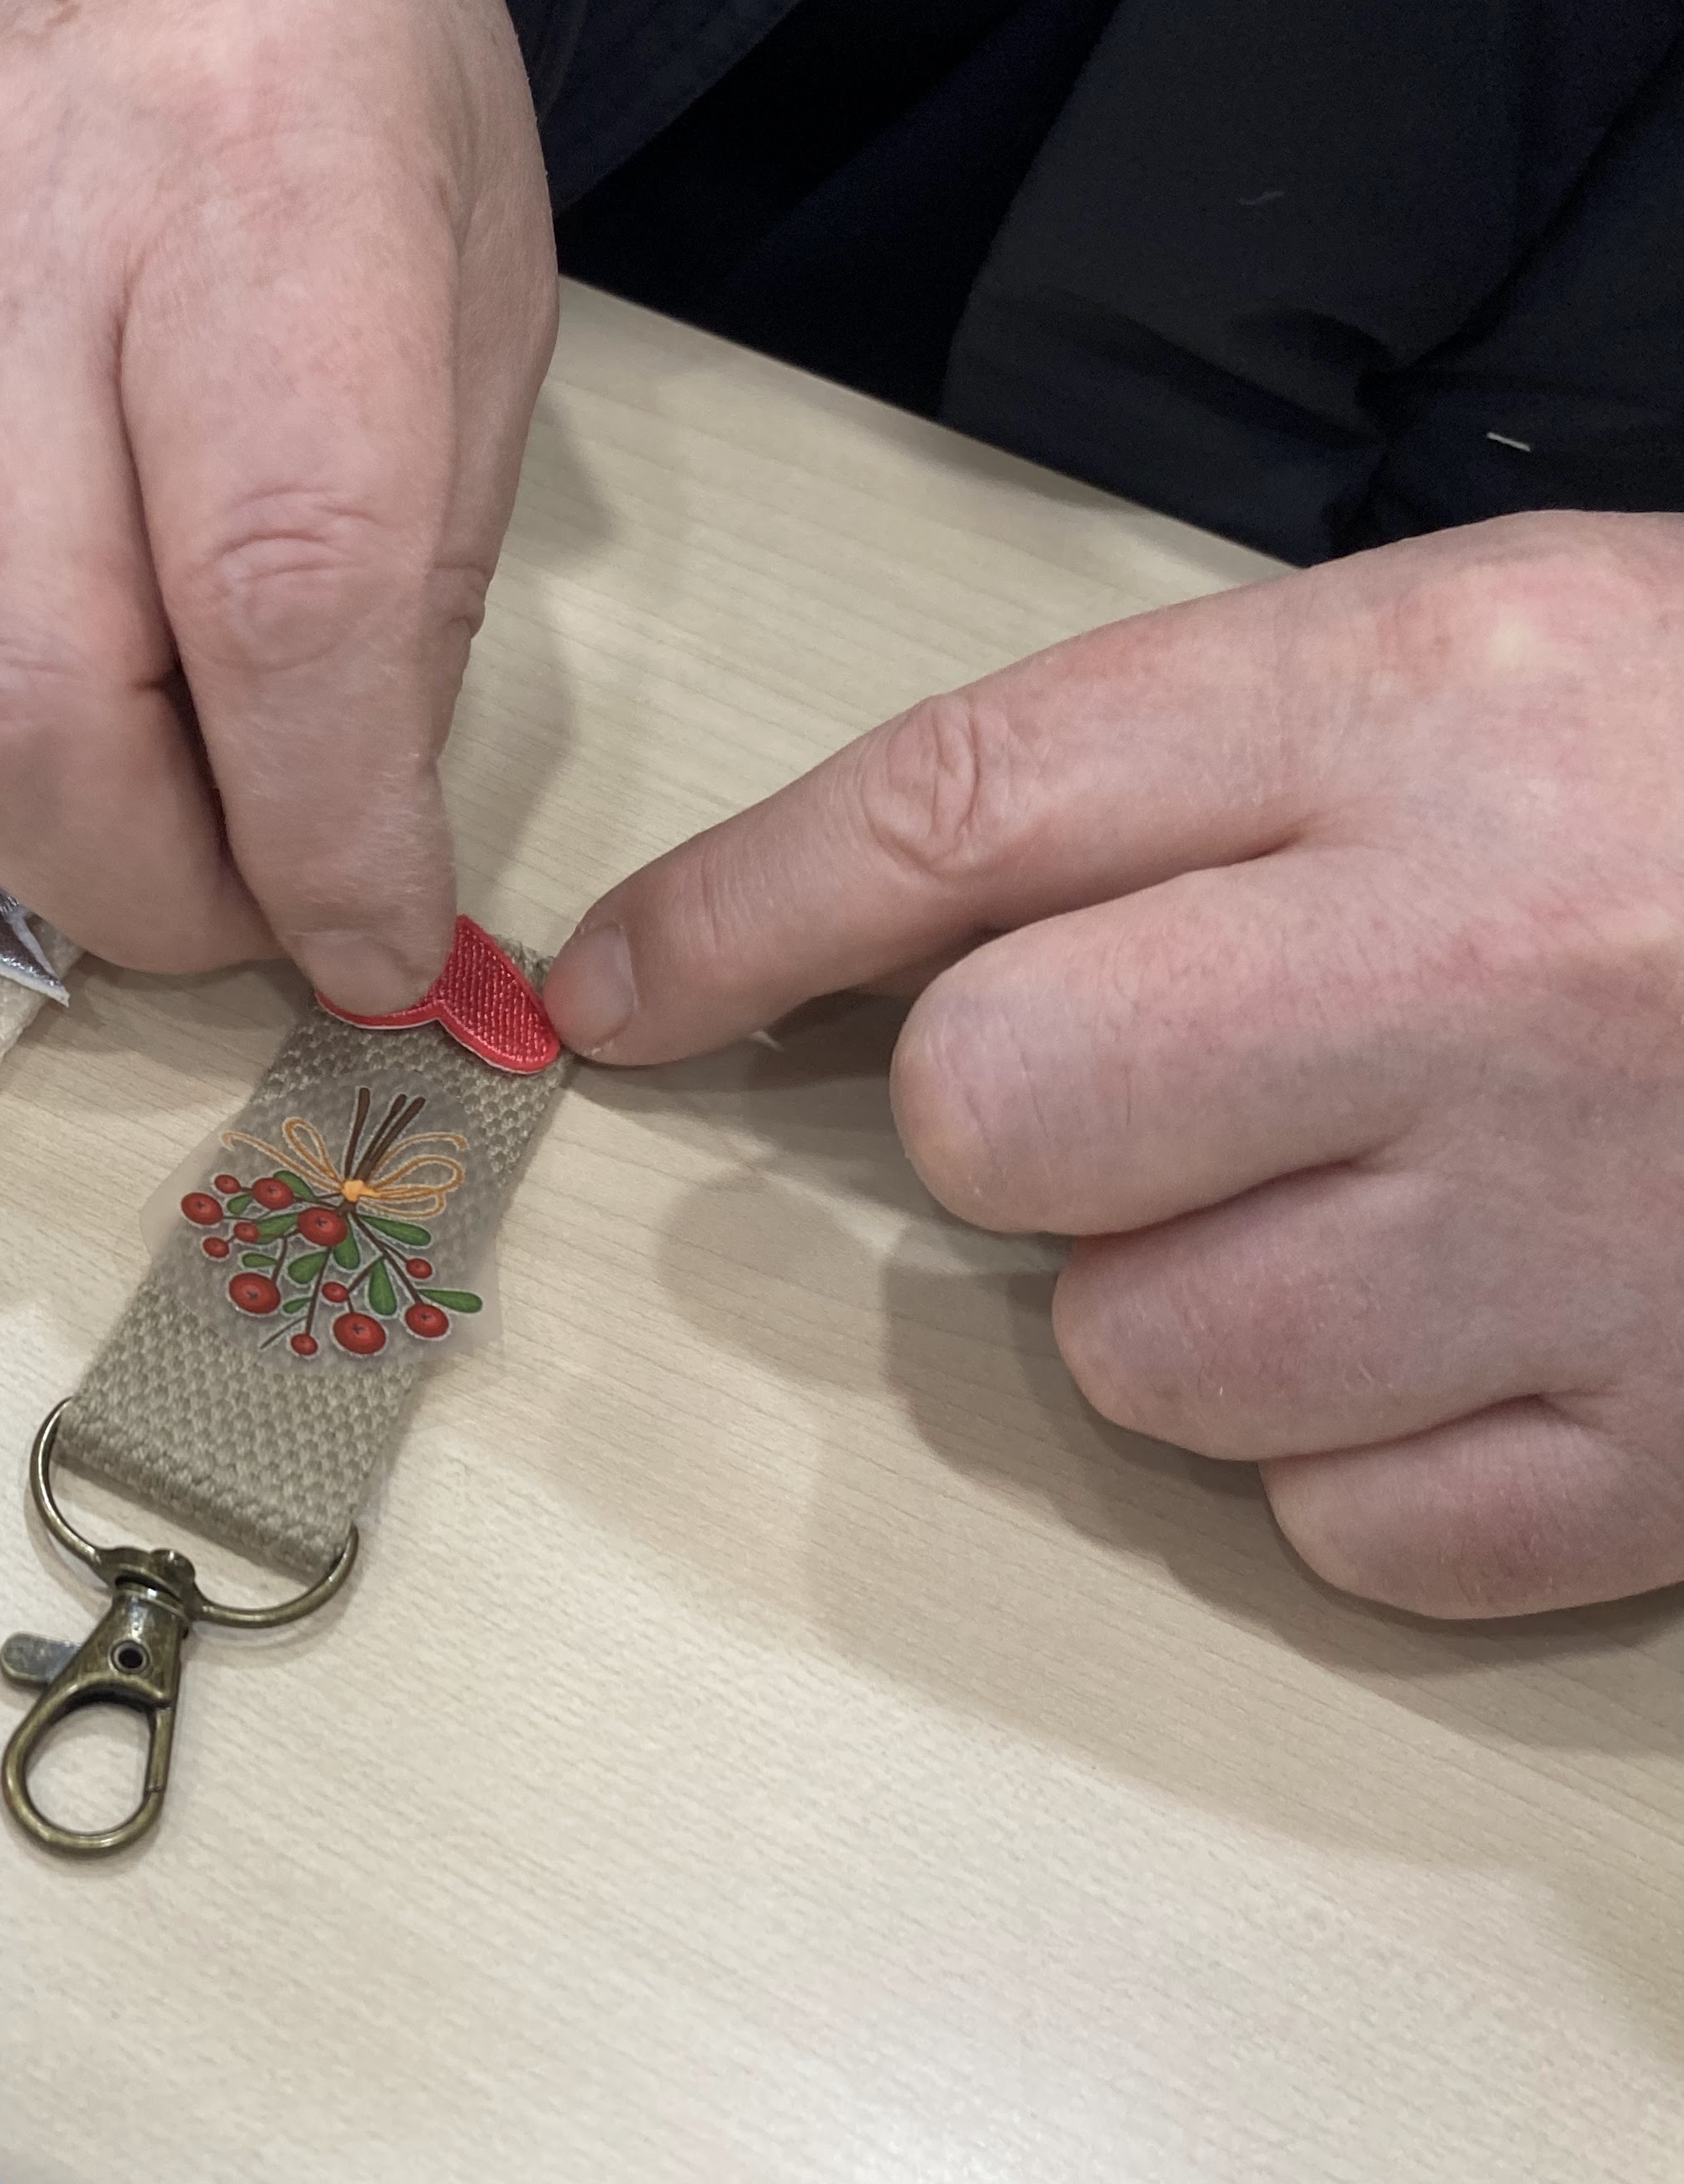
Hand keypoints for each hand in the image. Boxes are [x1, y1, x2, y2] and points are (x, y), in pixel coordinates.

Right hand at [0, 0, 554, 1012]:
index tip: (374, 940)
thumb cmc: (338, 65)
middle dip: (155, 885)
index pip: (282, 594)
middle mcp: (14, 228)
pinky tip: (81, 672)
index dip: (326, 829)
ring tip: (185, 805)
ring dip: (70, 830)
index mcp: (266, 169)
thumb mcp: (475, 285)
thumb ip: (412, 575)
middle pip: (30, 693)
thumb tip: (343, 849)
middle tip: (256, 909)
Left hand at [543, 511, 1683, 1617]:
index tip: (607, 990)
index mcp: (1431, 702)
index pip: (957, 808)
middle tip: (1154, 1078)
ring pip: (1146, 1358)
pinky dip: (1359, 1457)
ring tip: (1374, 1200)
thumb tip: (843, 942)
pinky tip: (1481, 1329)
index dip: (734, 911)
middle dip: (1013, 1117)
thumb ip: (1176, 776)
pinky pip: (1343, 1529)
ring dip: (1187, 1298)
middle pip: (1005, 1111)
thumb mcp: (1479, 654)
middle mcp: (1489, 965)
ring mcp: (1594, 1227)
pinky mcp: (1681, 1448)